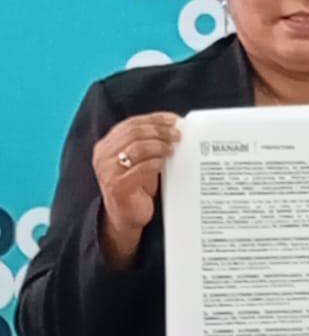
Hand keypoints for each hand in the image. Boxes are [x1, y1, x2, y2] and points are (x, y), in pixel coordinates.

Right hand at [92, 113, 180, 267]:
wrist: (126, 216)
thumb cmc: (136, 185)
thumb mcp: (139, 160)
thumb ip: (148, 143)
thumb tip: (174, 126)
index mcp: (106, 145)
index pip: (131, 123)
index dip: (154, 119)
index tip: (174, 119)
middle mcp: (103, 155)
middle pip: (134, 132)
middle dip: (160, 131)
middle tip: (177, 135)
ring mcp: (108, 171)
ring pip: (137, 147)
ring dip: (159, 145)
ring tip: (173, 148)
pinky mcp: (117, 186)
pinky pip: (140, 168)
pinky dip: (155, 163)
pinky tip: (164, 163)